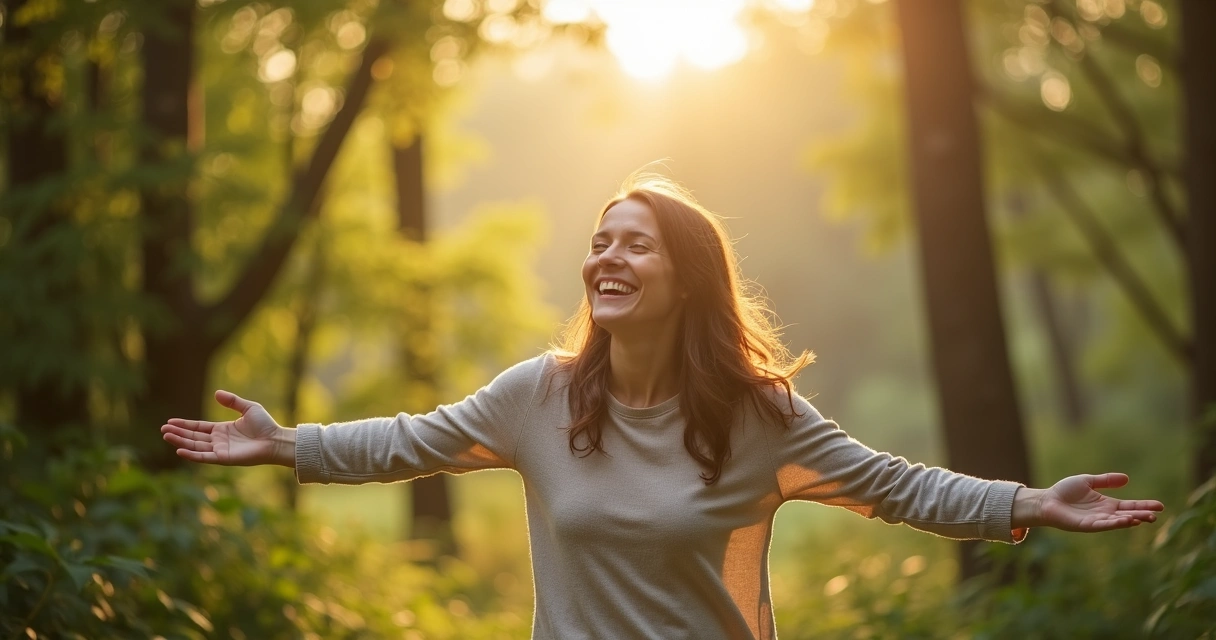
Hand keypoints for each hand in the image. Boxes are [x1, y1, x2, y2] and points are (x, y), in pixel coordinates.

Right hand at [160, 390, 292, 465]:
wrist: (275, 439)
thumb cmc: (265, 425)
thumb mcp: (248, 408)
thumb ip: (232, 401)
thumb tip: (216, 393)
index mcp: (222, 430)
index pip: (198, 427)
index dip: (184, 425)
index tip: (170, 422)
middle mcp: (218, 441)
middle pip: (193, 437)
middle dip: (178, 434)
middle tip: (163, 430)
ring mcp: (220, 450)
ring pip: (195, 446)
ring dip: (180, 442)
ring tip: (166, 436)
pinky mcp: (224, 458)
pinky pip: (204, 457)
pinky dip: (192, 455)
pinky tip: (179, 451)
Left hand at [1015, 473, 1163, 531]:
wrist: (1047, 500)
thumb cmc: (1065, 492)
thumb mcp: (1088, 481)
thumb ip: (1106, 481)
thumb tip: (1127, 478)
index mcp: (1107, 503)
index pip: (1130, 505)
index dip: (1144, 505)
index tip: (1160, 506)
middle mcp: (1105, 514)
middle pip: (1128, 514)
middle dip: (1142, 515)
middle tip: (1156, 515)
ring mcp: (1097, 521)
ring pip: (1118, 521)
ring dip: (1131, 520)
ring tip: (1145, 518)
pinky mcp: (1087, 525)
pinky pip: (1103, 525)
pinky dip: (1115, 523)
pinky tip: (1126, 521)